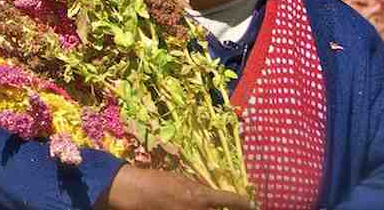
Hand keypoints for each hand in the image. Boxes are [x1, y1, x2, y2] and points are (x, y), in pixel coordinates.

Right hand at [94, 166, 252, 209]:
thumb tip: (209, 193)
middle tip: (235, 209)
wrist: (132, 192)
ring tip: (203, 207)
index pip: (230, 201)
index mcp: (200, 197)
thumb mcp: (179, 178)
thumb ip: (196, 187)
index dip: (243, 204)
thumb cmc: (155, 180)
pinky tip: (190, 208)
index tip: (251, 205)